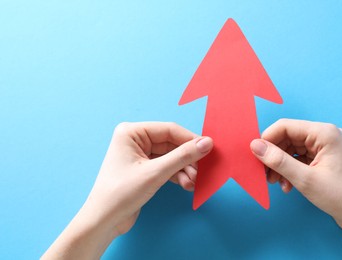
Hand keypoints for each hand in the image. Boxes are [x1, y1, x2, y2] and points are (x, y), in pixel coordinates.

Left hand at [43, 122, 212, 258]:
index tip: (209, 148)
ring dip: (185, 169)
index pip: (169, 129)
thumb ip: (183, 156)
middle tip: (203, 170)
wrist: (104, 221)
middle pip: (172, 143)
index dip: (190, 139)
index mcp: (131, 132)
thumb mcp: (155, 173)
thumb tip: (206, 143)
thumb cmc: (120, 193)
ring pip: (172, 156)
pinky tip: (187, 185)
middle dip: (188, 158)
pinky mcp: (144, 169)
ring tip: (194, 182)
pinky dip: (178, 175)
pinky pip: (167, 166)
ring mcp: (140, 155)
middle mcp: (135, 140)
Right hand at [250, 119, 341, 258]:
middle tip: (263, 174)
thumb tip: (255, 146)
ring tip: (275, 183)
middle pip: (288, 137)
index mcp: (324, 133)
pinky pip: (301, 159)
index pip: (286, 126)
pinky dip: (291, 170)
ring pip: (293, 149)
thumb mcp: (305, 179)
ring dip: (281, 165)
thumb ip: (278, 161)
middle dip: (274, 155)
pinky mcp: (326, 159)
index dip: (267, 139)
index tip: (254, 156)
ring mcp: (327, 147)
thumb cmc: (341, 196)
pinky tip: (287, 186)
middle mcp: (326, 135)